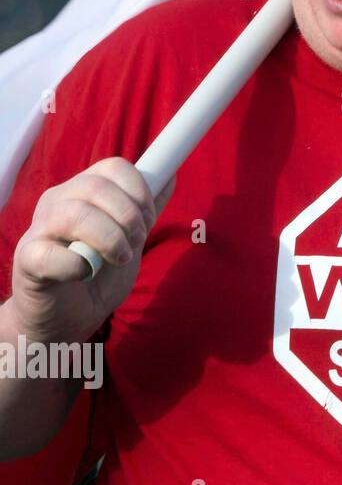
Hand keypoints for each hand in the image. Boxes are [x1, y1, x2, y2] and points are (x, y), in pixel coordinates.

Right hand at [8, 158, 173, 344]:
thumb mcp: (130, 238)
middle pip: (97, 186)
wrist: (68, 318)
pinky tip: (86, 273)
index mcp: (82, 191)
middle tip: (136, 242)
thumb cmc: (98, 275)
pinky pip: (51, 254)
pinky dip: (77, 265)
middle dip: (129, 216)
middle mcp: (57, 203)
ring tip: (118, 259)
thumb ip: (146, 209)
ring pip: (76, 214)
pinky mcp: (27, 261)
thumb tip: (171, 175)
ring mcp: (38, 230)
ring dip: (110, 239)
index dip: (140, 192)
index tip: (148, 221)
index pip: (114, 167)